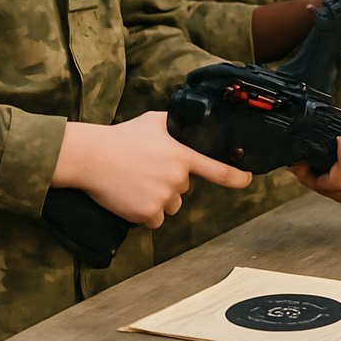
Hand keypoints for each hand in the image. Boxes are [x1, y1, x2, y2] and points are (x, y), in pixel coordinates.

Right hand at [51, 112, 251, 227]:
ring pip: (170, 206)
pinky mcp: (146, 214)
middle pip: (185, 189)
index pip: (218, 170)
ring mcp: (162, 198)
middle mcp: (177, 178)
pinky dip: (145, 213)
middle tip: (149, 169)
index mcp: (183, 156)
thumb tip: (189, 125)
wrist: (92, 157)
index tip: (248, 179)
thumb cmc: (123, 136)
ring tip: (138, 182)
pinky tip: (131, 197)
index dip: (237, 177)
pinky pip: (154, 219)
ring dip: (159, 199)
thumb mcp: (156, 121)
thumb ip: (178, 127)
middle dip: (171, 183)